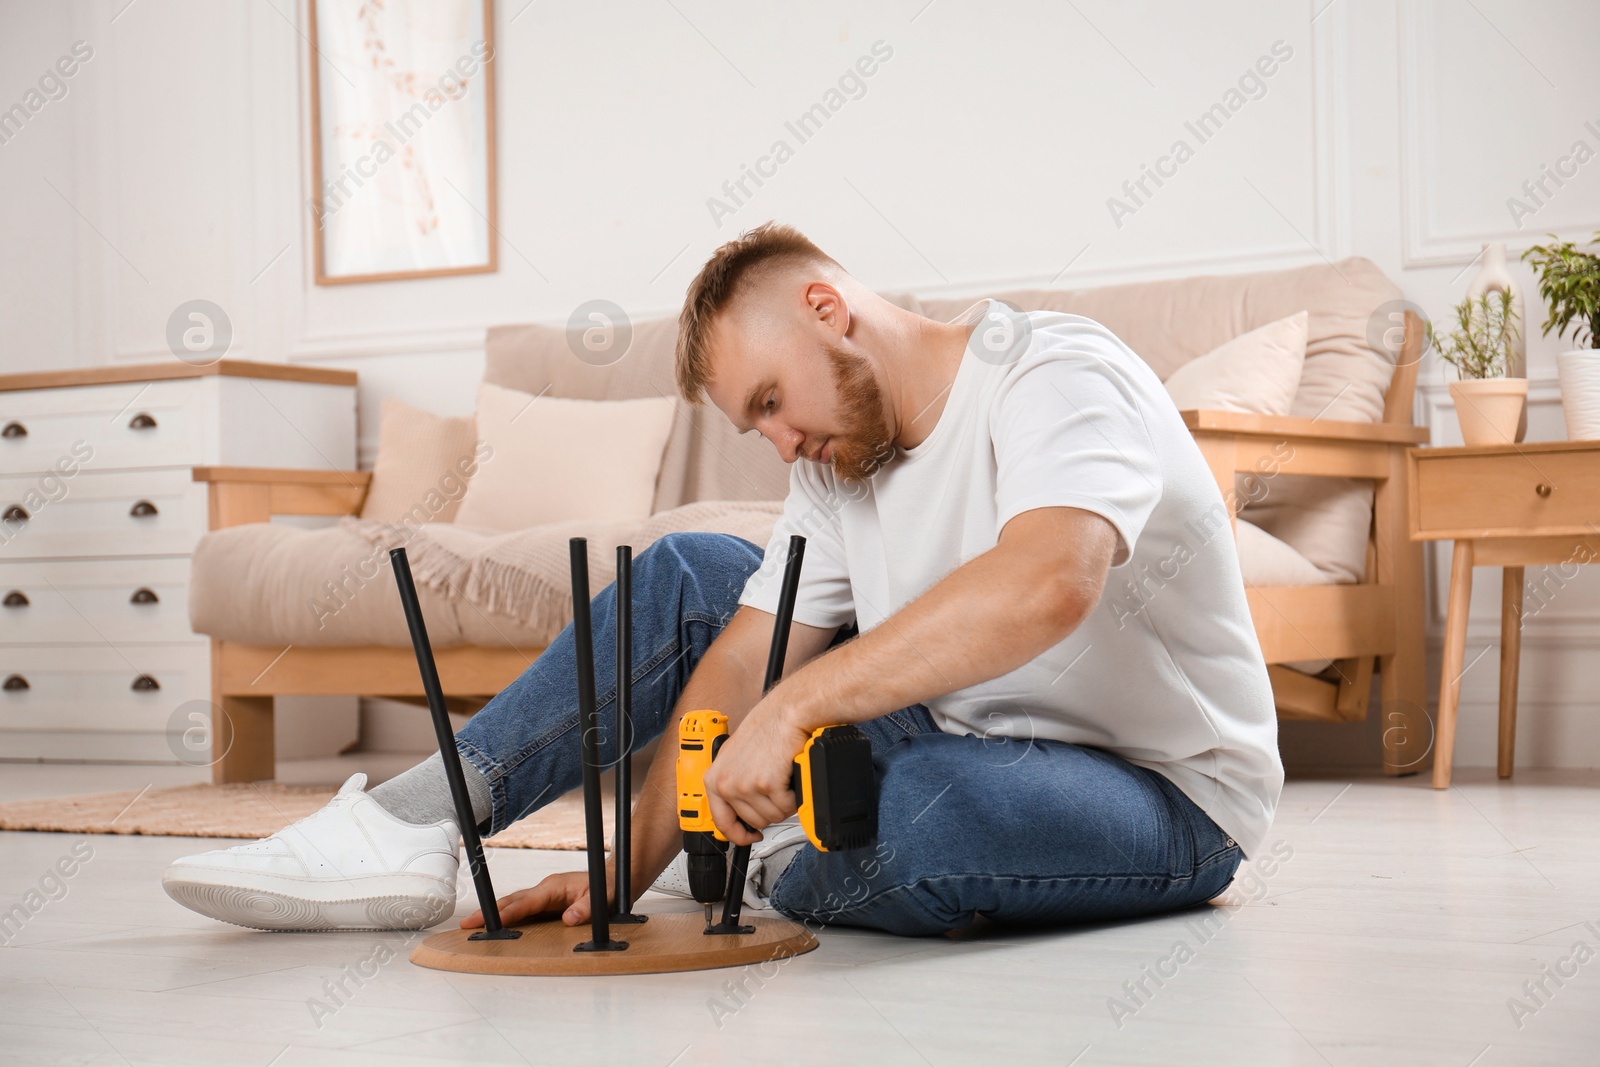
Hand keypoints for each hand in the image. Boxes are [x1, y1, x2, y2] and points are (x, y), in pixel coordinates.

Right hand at [459, 869, 607, 928]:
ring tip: (473, 926)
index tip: (491, 922)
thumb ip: (587, 908)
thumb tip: (569, 918)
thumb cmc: (607, 888)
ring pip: (514, 904)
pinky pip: (522, 910)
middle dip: (490, 912)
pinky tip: (497, 927)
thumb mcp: (603, 898)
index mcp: (555, 887)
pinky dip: (507, 917)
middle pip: (513, 901)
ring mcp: (544, 897)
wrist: (613, 881)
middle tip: (468, 924)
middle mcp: (545, 890)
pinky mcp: (545, 905)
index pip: (527, 901)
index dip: (509, 912)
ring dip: (495, 914)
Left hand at [702, 696, 811, 846]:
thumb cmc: (766, 728)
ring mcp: (746, 785)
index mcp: (715, 778)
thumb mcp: (737, 757)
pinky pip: (787, 807)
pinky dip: (794, 796)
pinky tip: (791, 777)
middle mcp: (727, 783)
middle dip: (770, 810)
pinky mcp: (767, 785)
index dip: (738, 834)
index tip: (749, 836)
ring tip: (784, 780)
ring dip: (783, 803)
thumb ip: (734, 782)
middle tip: (777, 790)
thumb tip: (740, 808)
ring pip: (772, 816)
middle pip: (754, 821)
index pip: (721, 821)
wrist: (787, 713)